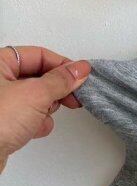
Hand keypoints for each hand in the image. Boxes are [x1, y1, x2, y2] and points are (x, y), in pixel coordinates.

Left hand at [0, 46, 90, 172]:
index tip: (79, 76)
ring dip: (46, 108)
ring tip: (43, 116)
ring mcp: (0, 102)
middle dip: (56, 89)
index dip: (62, 65)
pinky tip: (34, 130)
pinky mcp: (2, 122)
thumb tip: (80, 69)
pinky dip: (36, 122)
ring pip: (35, 97)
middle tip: (73, 97)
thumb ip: (62, 80)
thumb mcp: (36, 94)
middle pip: (38, 76)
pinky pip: (27, 115)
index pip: (39, 55)